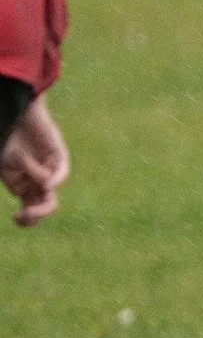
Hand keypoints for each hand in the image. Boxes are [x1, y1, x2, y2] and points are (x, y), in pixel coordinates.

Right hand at [3, 94, 68, 227]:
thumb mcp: (6, 167)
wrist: (15, 117)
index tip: (16, 218)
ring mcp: (51, 169)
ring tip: (21, 159)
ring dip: (32, 177)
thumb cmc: (7, 141)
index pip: (33, 211)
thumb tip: (35, 191)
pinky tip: (46, 185)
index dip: (28, 220)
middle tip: (23, 214)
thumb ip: (19, 182)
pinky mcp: (59, 155)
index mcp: (26, 187)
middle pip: (48, 205)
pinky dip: (55, 179)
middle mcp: (41, 181)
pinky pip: (61, 171)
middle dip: (37, 214)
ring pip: (48, 186)